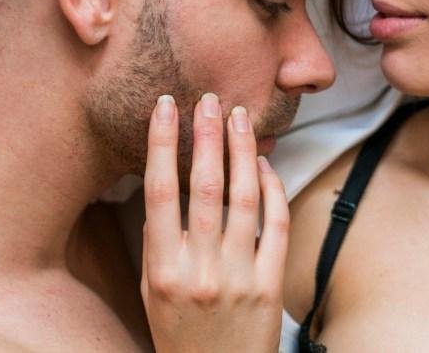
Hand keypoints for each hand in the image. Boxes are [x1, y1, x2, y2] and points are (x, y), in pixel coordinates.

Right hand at [141, 93, 288, 352]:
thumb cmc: (181, 335)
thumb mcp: (153, 292)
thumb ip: (158, 243)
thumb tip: (163, 190)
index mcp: (163, 270)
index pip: (158, 192)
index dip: (161, 143)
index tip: (164, 107)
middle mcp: (199, 270)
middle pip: (203, 186)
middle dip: (207, 135)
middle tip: (210, 99)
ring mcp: (238, 277)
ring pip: (243, 198)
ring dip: (242, 151)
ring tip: (240, 118)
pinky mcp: (270, 285)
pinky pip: (275, 225)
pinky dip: (272, 189)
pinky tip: (265, 164)